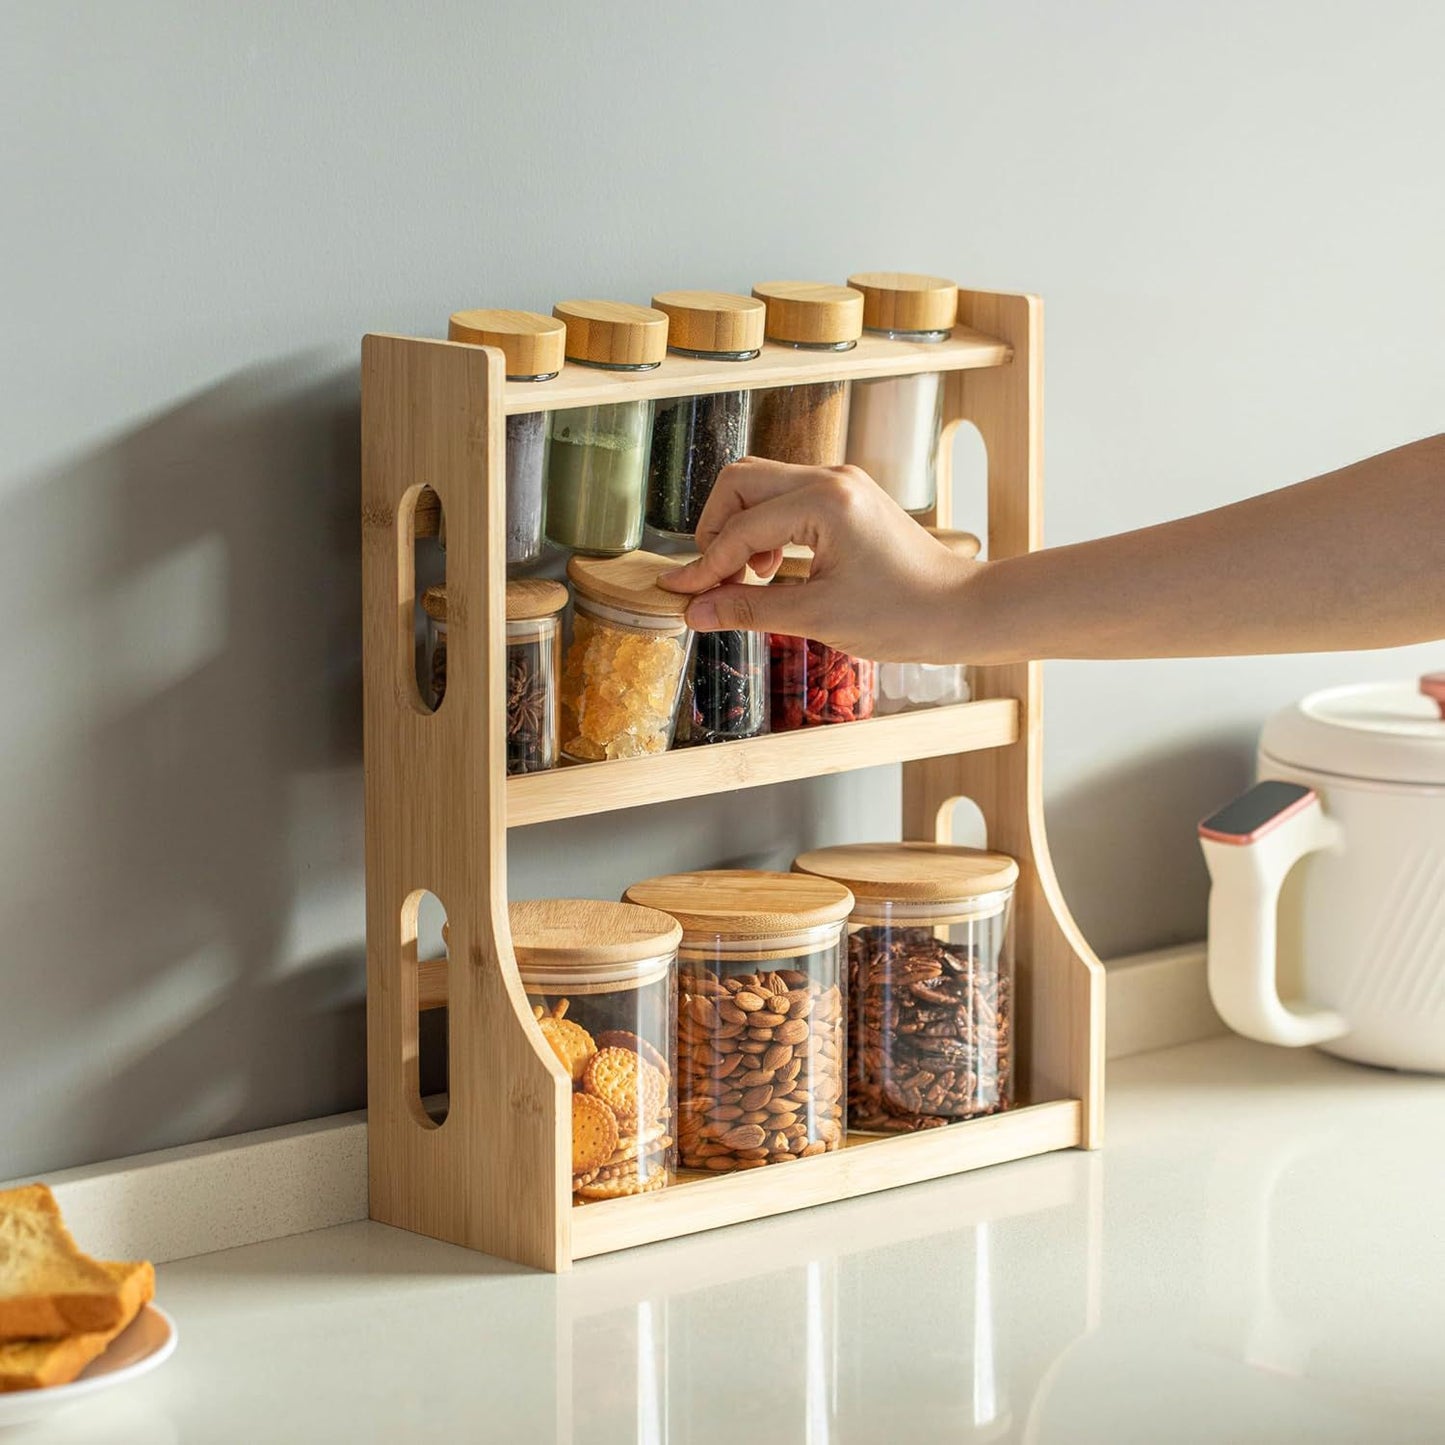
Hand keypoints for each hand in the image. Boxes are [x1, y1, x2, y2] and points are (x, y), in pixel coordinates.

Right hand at [659, 458, 983, 662]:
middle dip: (715, 530)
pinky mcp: (845, 497)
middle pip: (740, 481)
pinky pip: (785, 499)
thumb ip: (750, 610)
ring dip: (740, 528)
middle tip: (714, 581)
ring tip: (750, 579)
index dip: (705, 566)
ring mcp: (839, 483)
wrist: (962, 611)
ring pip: (760, 485)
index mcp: (825, 502)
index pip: (741, 528)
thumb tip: (695, 612)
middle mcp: (830, 478)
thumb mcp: (818, 618)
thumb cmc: (904, 616)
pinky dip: (765, 529)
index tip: (678, 595)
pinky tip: (772, 570)